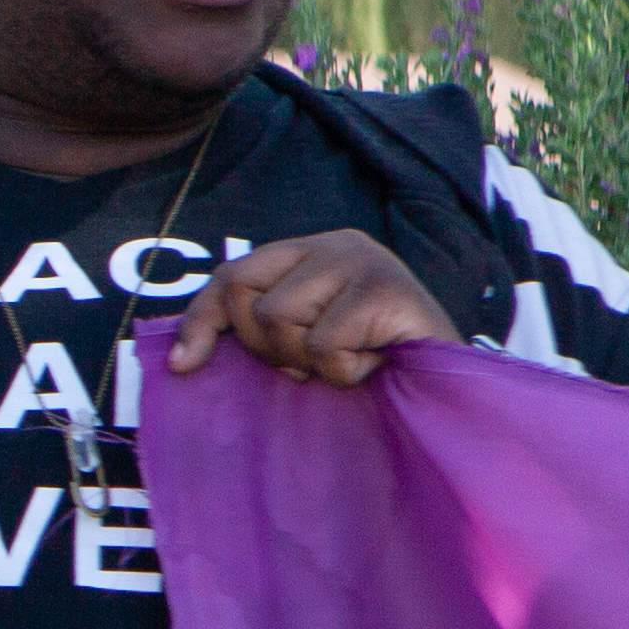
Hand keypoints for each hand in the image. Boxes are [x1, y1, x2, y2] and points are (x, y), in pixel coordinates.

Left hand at [168, 229, 458, 386]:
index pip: (231, 276)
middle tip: (312, 361)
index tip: (185, 366)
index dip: (203, 322)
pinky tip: (373, 362)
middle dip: (268, 348)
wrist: (448, 384)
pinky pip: (323, 344)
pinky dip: (342, 371)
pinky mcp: (387, 290)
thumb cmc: (370, 361)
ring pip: (281, 321)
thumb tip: (181, 361)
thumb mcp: (300, 340)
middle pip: (248, 299)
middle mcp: (337, 244)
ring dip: (309, 361)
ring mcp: (365, 262)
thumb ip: (252, 331)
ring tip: (349, 357)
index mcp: (310, 250)